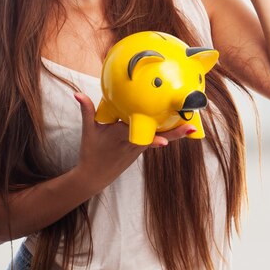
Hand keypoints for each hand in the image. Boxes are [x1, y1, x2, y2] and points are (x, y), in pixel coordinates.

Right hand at [74, 93, 195, 193]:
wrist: (94, 176)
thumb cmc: (91, 152)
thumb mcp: (88, 130)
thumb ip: (87, 110)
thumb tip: (77, 94)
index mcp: (121, 136)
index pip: (138, 135)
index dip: (153, 138)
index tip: (165, 141)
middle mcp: (133, 143)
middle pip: (156, 137)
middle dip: (174, 134)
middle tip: (191, 128)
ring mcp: (139, 148)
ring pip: (159, 138)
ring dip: (175, 133)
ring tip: (191, 127)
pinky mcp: (140, 149)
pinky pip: (155, 139)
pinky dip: (166, 134)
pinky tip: (180, 127)